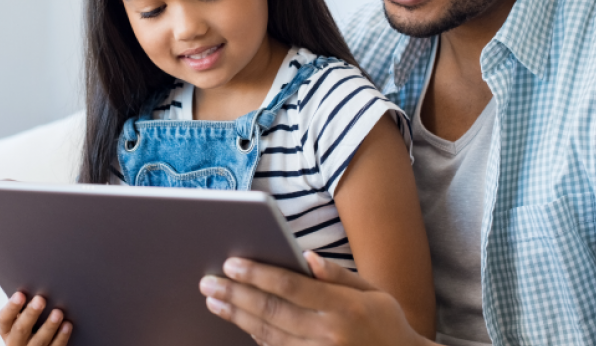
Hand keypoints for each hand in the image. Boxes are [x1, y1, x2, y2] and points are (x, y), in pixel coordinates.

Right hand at [0, 293, 71, 345]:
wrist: (40, 343)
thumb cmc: (34, 321)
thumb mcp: (24, 314)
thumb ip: (26, 302)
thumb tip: (36, 280)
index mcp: (7, 329)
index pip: (4, 319)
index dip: (12, 307)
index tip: (20, 294)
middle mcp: (15, 342)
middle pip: (20, 329)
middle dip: (30, 314)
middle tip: (40, 299)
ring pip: (38, 341)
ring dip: (48, 326)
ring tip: (58, 312)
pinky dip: (61, 337)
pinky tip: (67, 325)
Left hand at [199, 251, 432, 345]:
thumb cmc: (387, 325)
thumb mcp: (373, 293)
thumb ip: (338, 275)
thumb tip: (306, 257)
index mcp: (343, 308)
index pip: (290, 286)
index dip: (258, 274)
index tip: (231, 263)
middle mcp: (327, 335)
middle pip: (271, 311)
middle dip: (235, 295)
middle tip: (208, 282)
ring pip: (267, 335)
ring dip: (236, 317)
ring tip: (213, 301)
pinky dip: (255, 337)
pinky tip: (239, 323)